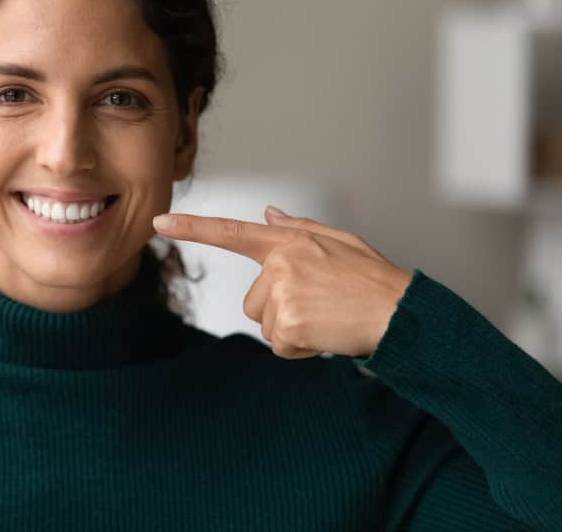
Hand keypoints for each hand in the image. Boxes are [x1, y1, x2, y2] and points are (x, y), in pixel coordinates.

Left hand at [152, 205, 411, 359]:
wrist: (402, 314)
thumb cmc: (373, 280)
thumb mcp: (339, 242)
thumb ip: (298, 228)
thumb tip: (268, 213)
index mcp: (290, 241)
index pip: (232, 232)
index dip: (193, 228)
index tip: (160, 223)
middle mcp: (281, 262)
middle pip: (252, 301)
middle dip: (281, 311)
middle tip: (321, 306)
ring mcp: (283, 292)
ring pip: (264, 324)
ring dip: (291, 330)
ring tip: (326, 318)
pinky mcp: (287, 323)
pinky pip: (279, 345)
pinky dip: (300, 349)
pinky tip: (326, 335)